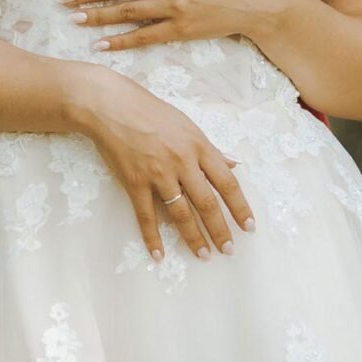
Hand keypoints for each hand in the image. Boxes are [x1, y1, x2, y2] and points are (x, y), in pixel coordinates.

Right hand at [65, 65, 255, 260]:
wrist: (112, 106)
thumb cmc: (151, 112)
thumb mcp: (188, 125)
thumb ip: (211, 149)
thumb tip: (234, 164)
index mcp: (199, 147)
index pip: (227, 182)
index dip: (240, 207)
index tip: (249, 226)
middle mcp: (182, 162)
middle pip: (207, 203)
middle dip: (220, 230)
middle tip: (229, 250)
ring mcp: (158, 173)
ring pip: (181, 213)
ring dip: (194, 238)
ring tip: (204, 256)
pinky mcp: (135, 181)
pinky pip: (146, 215)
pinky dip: (152, 237)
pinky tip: (159, 255)